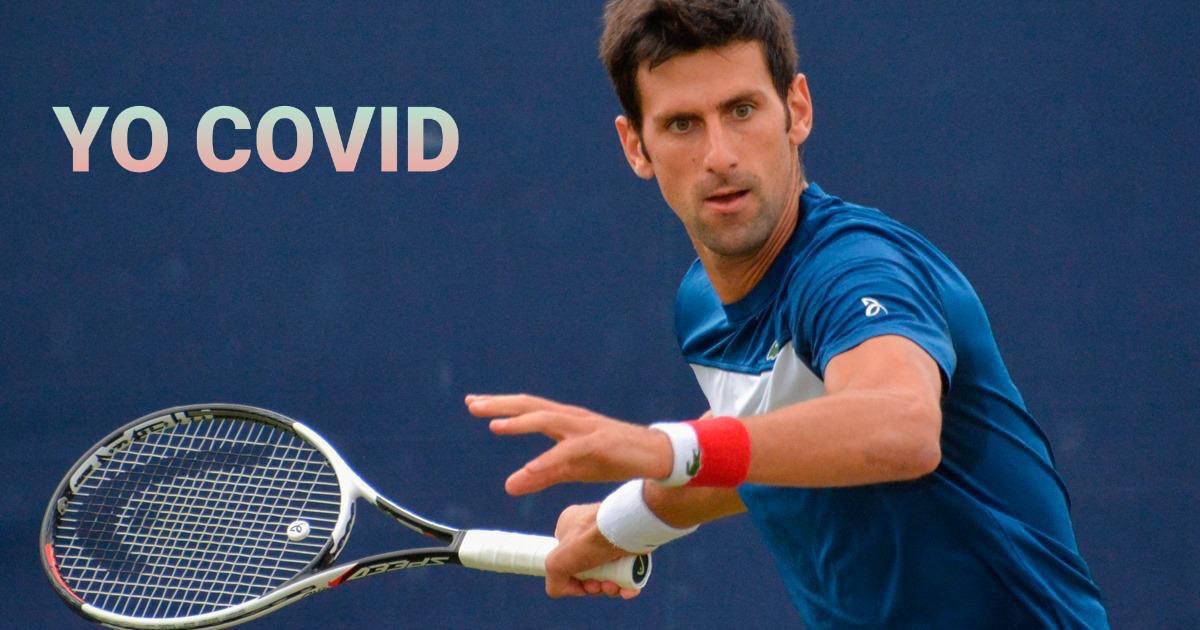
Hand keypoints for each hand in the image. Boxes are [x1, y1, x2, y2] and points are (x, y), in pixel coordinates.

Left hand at [465, 393, 671, 494]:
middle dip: (501, 404)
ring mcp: (586, 428)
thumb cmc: (613, 458)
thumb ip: (540, 476)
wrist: (657, 457)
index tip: (474, 403)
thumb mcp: (571, 469)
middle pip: (531, 405)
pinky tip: (530, 468)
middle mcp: (572, 419)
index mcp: (564, 422)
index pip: (527, 408)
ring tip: (494, 425)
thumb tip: (508, 485)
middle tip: (472, 403)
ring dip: (520, 422)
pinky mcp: (599, 444)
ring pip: (547, 419)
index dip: (501, 406)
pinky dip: (548, 458)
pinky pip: (569, 450)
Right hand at [546, 503, 639, 598]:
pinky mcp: (632, 544)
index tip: (581, 585)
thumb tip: (561, 590)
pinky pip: (628, 569)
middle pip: (590, 569)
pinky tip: (628, 590)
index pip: (566, 558)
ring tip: (614, 587)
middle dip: (594, 585)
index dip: (572, 578)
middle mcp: (591, 529)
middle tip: (598, 587)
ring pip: (609, 571)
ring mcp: (613, 537)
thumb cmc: (589, 539)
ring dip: (610, 588)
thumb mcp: (556, 563)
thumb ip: (553, 580)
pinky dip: (627, 584)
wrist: (627, 527)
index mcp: (570, 526)